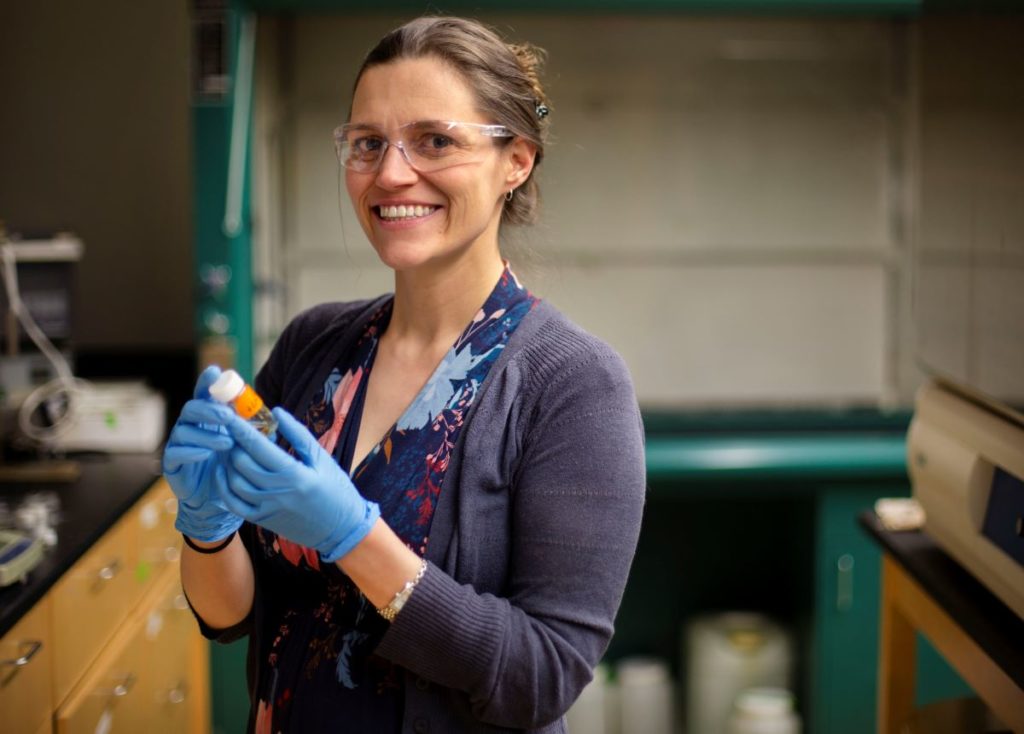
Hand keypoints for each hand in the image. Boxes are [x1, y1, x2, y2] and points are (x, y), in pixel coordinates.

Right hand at [162, 365, 243, 541]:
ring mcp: (179, 444)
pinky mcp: (172, 463)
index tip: (216, 372)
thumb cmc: (233, 468)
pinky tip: (206, 453)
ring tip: (228, 442)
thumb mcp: (244, 446)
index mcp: (208, 419)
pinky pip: (176, 452)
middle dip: (210, 409)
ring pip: (184, 429)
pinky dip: (192, 451)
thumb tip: (274, 415)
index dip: (207, 382)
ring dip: (207, 434)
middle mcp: (190, 427)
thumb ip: (252, 429)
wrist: (217, 501)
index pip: (204, 395)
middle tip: (228, 415)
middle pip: (192, 408)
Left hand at [220, 407, 379, 561]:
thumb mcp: (322, 459)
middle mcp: (276, 492)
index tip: (230, 415)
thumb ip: (298, 435)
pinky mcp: (262, 520)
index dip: (240, 429)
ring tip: (229, 447)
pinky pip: (234, 504)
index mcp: (293, 474)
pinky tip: (224, 472)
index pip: (258, 446)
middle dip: (233, 443)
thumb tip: (276, 412)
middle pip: (241, 462)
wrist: (341, 529)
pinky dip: (224, 486)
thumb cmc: (336, 490)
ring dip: (227, 462)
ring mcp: (267, 508)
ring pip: (234, 481)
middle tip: (232, 431)